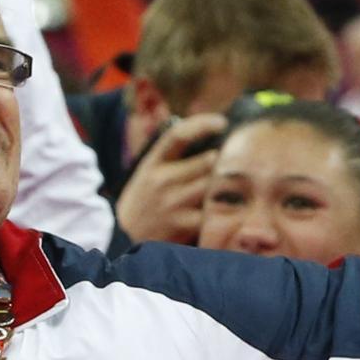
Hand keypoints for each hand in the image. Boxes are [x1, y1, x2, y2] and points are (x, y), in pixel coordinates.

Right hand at [115, 111, 226, 243]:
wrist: (125, 236)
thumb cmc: (146, 199)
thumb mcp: (149, 171)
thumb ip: (173, 155)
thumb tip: (207, 135)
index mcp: (153, 162)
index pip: (178, 135)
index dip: (202, 124)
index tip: (221, 122)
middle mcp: (162, 180)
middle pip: (207, 162)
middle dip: (222, 161)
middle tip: (234, 161)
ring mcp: (172, 202)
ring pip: (213, 185)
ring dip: (225, 184)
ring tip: (233, 184)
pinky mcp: (182, 224)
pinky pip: (211, 211)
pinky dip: (221, 208)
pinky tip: (225, 208)